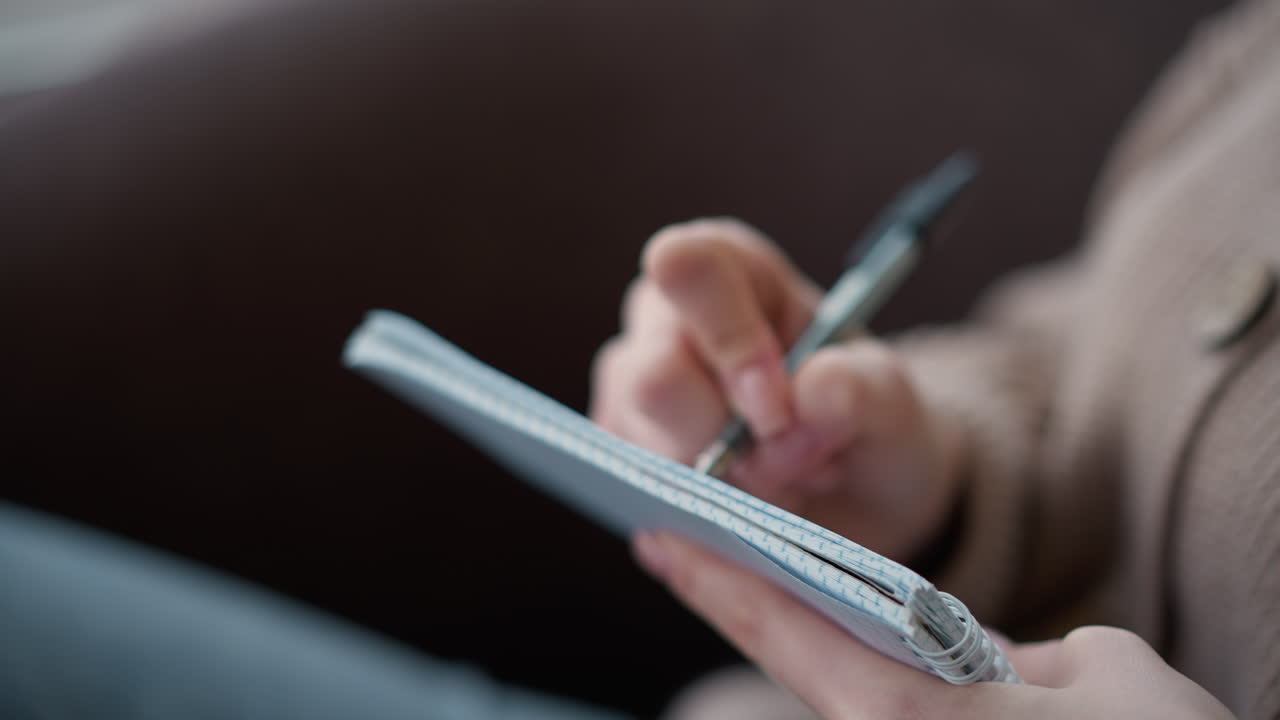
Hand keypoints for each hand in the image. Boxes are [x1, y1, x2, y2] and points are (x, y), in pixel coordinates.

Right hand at [591, 218, 958, 559]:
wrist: (858, 481)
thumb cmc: (863, 411)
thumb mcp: (889, 396)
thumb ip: (859, 388)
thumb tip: (809, 392)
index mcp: (726, 270)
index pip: (686, 269)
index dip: (731, 341)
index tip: (781, 406)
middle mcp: (661, 323)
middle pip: (654, 380)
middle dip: (733, 443)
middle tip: (802, 458)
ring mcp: (629, 394)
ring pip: (649, 453)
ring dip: (732, 489)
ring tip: (786, 477)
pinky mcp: (623, 460)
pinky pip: (647, 503)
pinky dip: (710, 518)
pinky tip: (752, 504)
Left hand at [634, 532, 1234, 719]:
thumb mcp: (1112, 679)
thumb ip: (1036, 656)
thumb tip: (1007, 666)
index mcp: (908, 716)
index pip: (787, 630)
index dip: (719, 577)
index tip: (660, 536)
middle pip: (795, 663)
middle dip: (735, 599)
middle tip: (674, 543)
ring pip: (838, 692)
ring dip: (795, 635)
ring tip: (746, 574)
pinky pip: (882, 713)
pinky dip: (854, 667)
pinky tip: (861, 641)